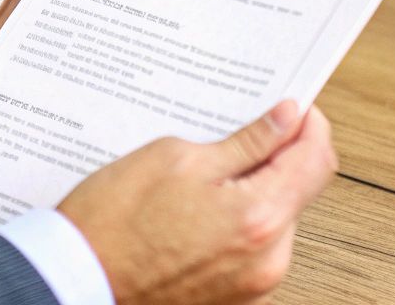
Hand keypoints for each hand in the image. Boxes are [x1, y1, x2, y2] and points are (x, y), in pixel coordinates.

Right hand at [57, 102, 336, 304]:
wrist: (78, 278)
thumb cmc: (114, 224)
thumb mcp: (176, 159)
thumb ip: (245, 141)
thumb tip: (286, 120)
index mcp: (258, 217)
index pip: (316, 159)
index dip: (308, 125)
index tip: (292, 109)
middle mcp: (268, 258)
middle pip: (299, 190)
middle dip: (275, 158)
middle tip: (232, 136)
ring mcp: (253, 284)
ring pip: (275, 219)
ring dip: (253, 191)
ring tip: (202, 177)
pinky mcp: (235, 297)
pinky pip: (252, 246)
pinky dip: (236, 221)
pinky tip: (196, 209)